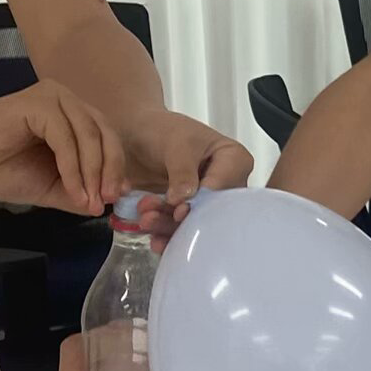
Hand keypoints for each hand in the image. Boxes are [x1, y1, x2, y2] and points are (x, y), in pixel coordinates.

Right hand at [0, 84, 123, 217]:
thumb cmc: (1, 170)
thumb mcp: (50, 187)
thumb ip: (79, 190)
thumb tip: (109, 201)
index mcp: (71, 116)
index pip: (106, 137)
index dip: (116, 167)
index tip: (116, 198)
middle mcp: (66, 101)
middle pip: (103, 132)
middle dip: (109, 170)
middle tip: (107, 200)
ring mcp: (54, 97)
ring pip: (88, 134)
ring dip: (92, 173)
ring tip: (88, 201)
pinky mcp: (39, 102)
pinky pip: (65, 138)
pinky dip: (73, 168)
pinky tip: (73, 190)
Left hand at [121, 109, 253, 245]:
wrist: (136, 136)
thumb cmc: (162, 131)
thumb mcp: (176, 144)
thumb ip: (182, 171)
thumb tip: (182, 201)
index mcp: (234, 160)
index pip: (225, 187)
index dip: (204, 202)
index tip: (179, 209)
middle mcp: (227, 185)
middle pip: (212, 211)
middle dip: (182, 218)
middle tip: (154, 218)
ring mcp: (208, 202)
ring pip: (195, 224)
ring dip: (170, 228)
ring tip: (146, 221)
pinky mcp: (190, 214)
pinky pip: (183, 230)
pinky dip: (167, 236)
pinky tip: (154, 239)